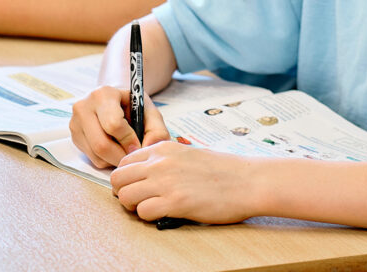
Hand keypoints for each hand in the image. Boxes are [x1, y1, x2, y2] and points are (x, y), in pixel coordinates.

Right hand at [70, 88, 169, 168]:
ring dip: (115, 160)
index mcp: (103, 94)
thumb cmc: (131, 105)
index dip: (129, 140)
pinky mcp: (74, 137)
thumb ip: (156, 129)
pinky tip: (116, 148)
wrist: (114, 99)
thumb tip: (151, 147)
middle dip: (122, 155)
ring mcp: (75, 123)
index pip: (113, 124)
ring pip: (96, 155)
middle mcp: (83, 107)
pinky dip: (107, 160)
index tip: (139, 145)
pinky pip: (92, 159)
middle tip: (134, 156)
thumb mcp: (148, 110)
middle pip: (101, 144)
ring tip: (127, 150)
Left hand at [112, 141, 257, 224]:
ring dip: (133, 206)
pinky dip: (148, 216)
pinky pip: (143, 212)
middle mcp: (161, 162)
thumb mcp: (189, 154)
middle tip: (137, 200)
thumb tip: (146, 175)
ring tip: (149, 208)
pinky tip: (163, 213)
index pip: (125, 161)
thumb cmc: (223, 170)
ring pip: (125, 196)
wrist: (248, 181)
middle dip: (123, 192)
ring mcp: (166, 182)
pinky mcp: (175, 202)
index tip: (136, 186)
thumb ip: (166, 161)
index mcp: (164, 148)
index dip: (127, 177)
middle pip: (118, 178)